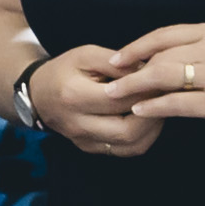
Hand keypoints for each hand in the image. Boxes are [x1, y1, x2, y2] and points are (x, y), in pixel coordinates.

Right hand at [23, 43, 160, 157]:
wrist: (38, 94)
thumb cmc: (64, 70)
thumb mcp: (86, 55)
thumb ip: (117, 62)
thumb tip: (148, 70)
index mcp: (74, 96)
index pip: (120, 100)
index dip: (146, 90)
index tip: (162, 79)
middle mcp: (78, 124)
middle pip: (128, 130)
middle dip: (154, 113)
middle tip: (166, 95)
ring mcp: (84, 141)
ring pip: (131, 146)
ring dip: (153, 128)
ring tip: (160, 107)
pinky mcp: (91, 149)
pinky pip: (125, 151)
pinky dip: (143, 137)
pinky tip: (148, 119)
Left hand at [106, 22, 204, 141]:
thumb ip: (203, 49)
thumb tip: (167, 57)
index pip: (164, 34)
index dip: (137, 46)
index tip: (118, 57)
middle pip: (158, 54)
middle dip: (130, 68)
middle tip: (109, 80)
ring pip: (162, 76)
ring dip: (134, 86)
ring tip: (115, 96)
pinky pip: (176, 103)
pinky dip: (154, 107)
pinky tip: (140, 111)